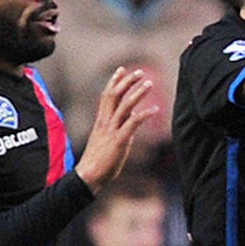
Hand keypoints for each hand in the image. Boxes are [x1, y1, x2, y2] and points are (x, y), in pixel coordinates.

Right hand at [75, 67, 155, 190]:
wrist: (89, 175)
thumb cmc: (99, 160)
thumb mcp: (107, 139)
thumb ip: (118, 127)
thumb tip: (131, 118)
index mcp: (101, 121)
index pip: (106, 96)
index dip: (114, 82)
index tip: (122, 70)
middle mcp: (105, 122)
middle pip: (114, 95)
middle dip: (127, 82)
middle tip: (139, 71)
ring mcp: (112, 130)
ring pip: (124, 106)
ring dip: (138, 93)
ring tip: (149, 83)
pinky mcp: (119, 140)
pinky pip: (133, 123)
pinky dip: (144, 114)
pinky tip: (156, 109)